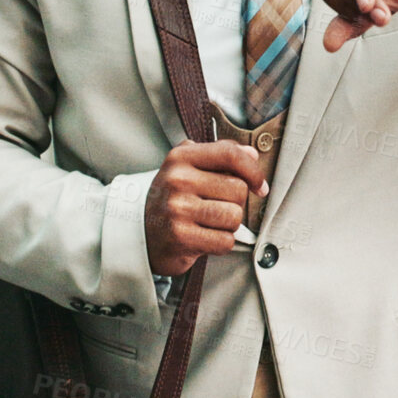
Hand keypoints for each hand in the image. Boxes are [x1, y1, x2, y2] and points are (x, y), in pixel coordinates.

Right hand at [144, 141, 267, 275]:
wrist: (139, 232)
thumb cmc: (171, 198)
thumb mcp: (188, 167)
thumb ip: (220, 156)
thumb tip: (252, 155)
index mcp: (181, 157)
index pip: (229, 154)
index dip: (252, 170)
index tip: (259, 185)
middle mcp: (178, 180)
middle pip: (237, 189)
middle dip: (236, 202)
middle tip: (217, 207)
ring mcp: (178, 209)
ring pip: (234, 216)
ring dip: (229, 225)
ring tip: (209, 223)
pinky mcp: (181, 237)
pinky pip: (225, 241)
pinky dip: (221, 243)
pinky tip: (205, 237)